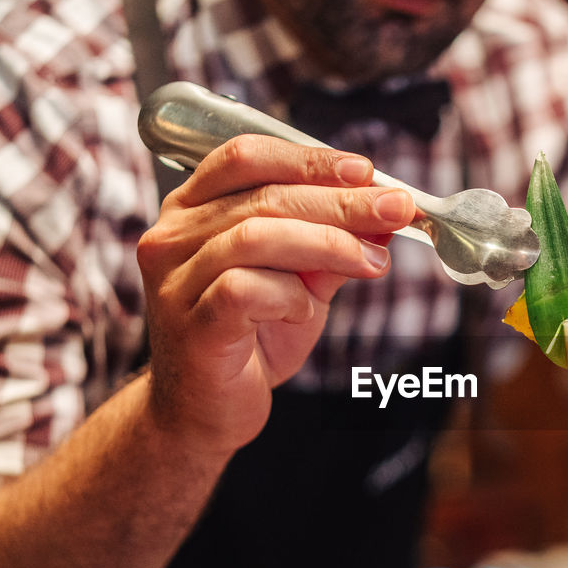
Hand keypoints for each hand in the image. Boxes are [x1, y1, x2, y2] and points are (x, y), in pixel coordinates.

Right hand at [136, 135, 414, 454]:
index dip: (309, 158)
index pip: (247, 156)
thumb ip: (334, 244)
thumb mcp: (302, 280)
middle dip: (340, 201)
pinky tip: (306, 310)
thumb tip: (386, 210)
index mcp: (193, 208)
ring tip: (372, 262)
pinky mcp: (190, 324)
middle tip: (395, 209)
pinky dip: (289, 295)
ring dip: (328, 244)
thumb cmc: (252, 337)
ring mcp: (175, 280)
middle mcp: (173, 235)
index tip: (365, 171)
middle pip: (264, 195)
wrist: (209, 411)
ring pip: (256, 235)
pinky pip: (244, 288)